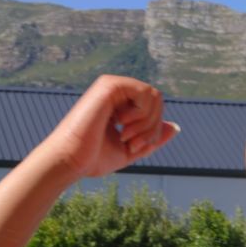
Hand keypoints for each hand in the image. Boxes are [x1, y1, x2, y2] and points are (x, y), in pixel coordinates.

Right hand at [43, 75, 180, 177]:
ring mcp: (112, 87)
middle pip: (157, 101)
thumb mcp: (131, 150)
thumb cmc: (92, 158)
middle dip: (152, 127)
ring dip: (147, 123)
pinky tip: (122, 124)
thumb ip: (152, 138)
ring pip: (154, 96)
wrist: (70, 160)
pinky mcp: (109, 86)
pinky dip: (142, 114)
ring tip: (126, 136)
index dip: (153, 131)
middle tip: (133, 144)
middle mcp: (116, 93)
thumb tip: (174, 126)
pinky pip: (146, 92)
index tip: (135, 148)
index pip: (153, 109)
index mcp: (119, 105)